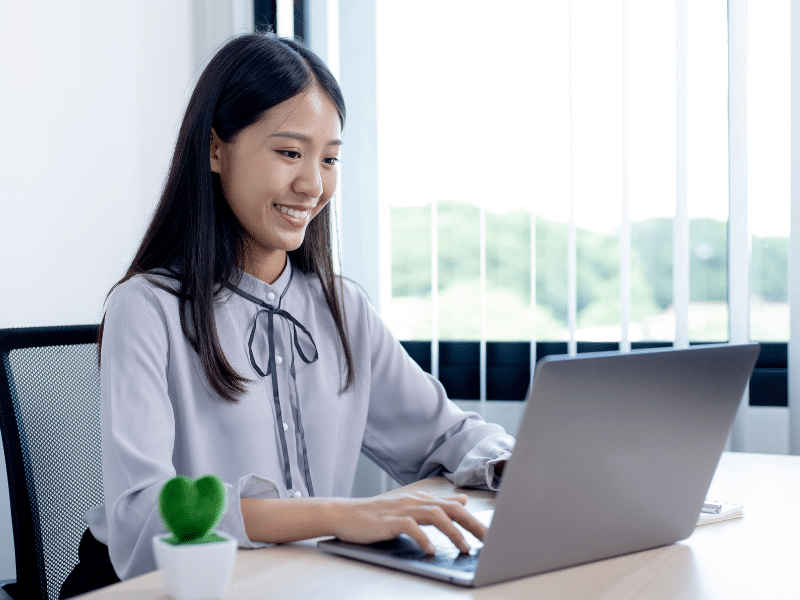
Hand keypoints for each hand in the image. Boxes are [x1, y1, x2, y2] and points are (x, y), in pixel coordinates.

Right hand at [328, 492, 485, 554]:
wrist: (345, 514)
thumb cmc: (377, 515)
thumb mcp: (411, 506)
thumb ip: (437, 504)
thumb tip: (462, 501)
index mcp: (422, 499)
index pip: (455, 506)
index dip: (475, 519)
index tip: (492, 533)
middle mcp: (415, 501)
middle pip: (451, 509)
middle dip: (472, 524)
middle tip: (489, 541)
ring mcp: (402, 510)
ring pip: (435, 516)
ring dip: (453, 533)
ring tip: (465, 549)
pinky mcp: (389, 521)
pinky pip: (410, 527)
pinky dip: (423, 539)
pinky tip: (431, 551)